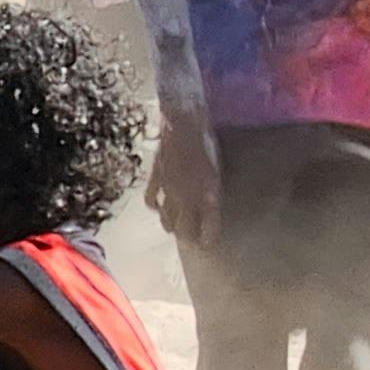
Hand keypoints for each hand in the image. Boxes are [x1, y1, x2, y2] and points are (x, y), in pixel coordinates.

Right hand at [149, 107, 222, 244]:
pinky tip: (156, 208)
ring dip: (171, 226)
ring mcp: (170, 190)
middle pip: (185, 229)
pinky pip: (151, 200)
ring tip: (174, 230)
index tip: (208, 244)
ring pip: (167, 218)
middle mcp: (188, 198)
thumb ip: (213, 192)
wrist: (184, 125)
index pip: (208, 227)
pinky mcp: (156, 179)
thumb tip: (211, 205)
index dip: (208, 238)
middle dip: (189, 237)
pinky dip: (154, 206)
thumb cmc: (207, 144)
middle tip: (191, 241)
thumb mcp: (218, 171)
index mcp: (209, 197)